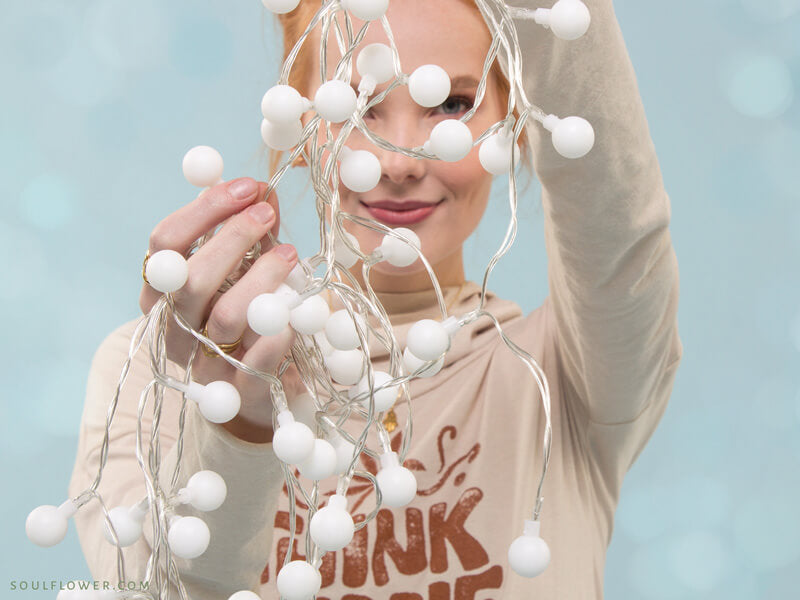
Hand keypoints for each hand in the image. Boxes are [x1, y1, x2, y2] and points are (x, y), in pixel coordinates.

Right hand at [139, 177, 298, 441]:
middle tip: (267, 212)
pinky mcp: (238, 393)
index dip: (205, 209)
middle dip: (231, 237)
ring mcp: (202, 363)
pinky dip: (279, 331)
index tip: (248, 186)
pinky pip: (255, 360)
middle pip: (190, 277)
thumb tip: (264, 189)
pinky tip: (300, 311)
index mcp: (163, 292)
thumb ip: (252, 234)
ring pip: (223, 315)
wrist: (258, 392)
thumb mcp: (246, 270)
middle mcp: (174, 327)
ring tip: (290, 254)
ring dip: (260, 277)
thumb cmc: (247, 318)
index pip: (165, 243)